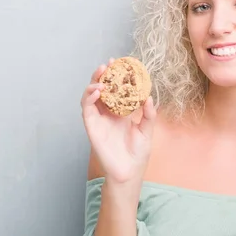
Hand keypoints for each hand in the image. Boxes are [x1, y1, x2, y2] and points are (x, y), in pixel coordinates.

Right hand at [80, 58, 155, 184]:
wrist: (129, 171)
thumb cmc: (138, 153)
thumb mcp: (147, 130)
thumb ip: (148, 114)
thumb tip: (149, 97)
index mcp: (121, 112)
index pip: (116, 90)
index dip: (117, 77)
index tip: (121, 64)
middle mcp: (108, 114)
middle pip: (102, 89)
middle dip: (103, 75)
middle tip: (108, 64)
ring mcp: (98, 120)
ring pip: (90, 97)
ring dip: (93, 84)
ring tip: (101, 75)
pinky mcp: (92, 128)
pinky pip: (86, 110)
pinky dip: (89, 98)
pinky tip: (97, 91)